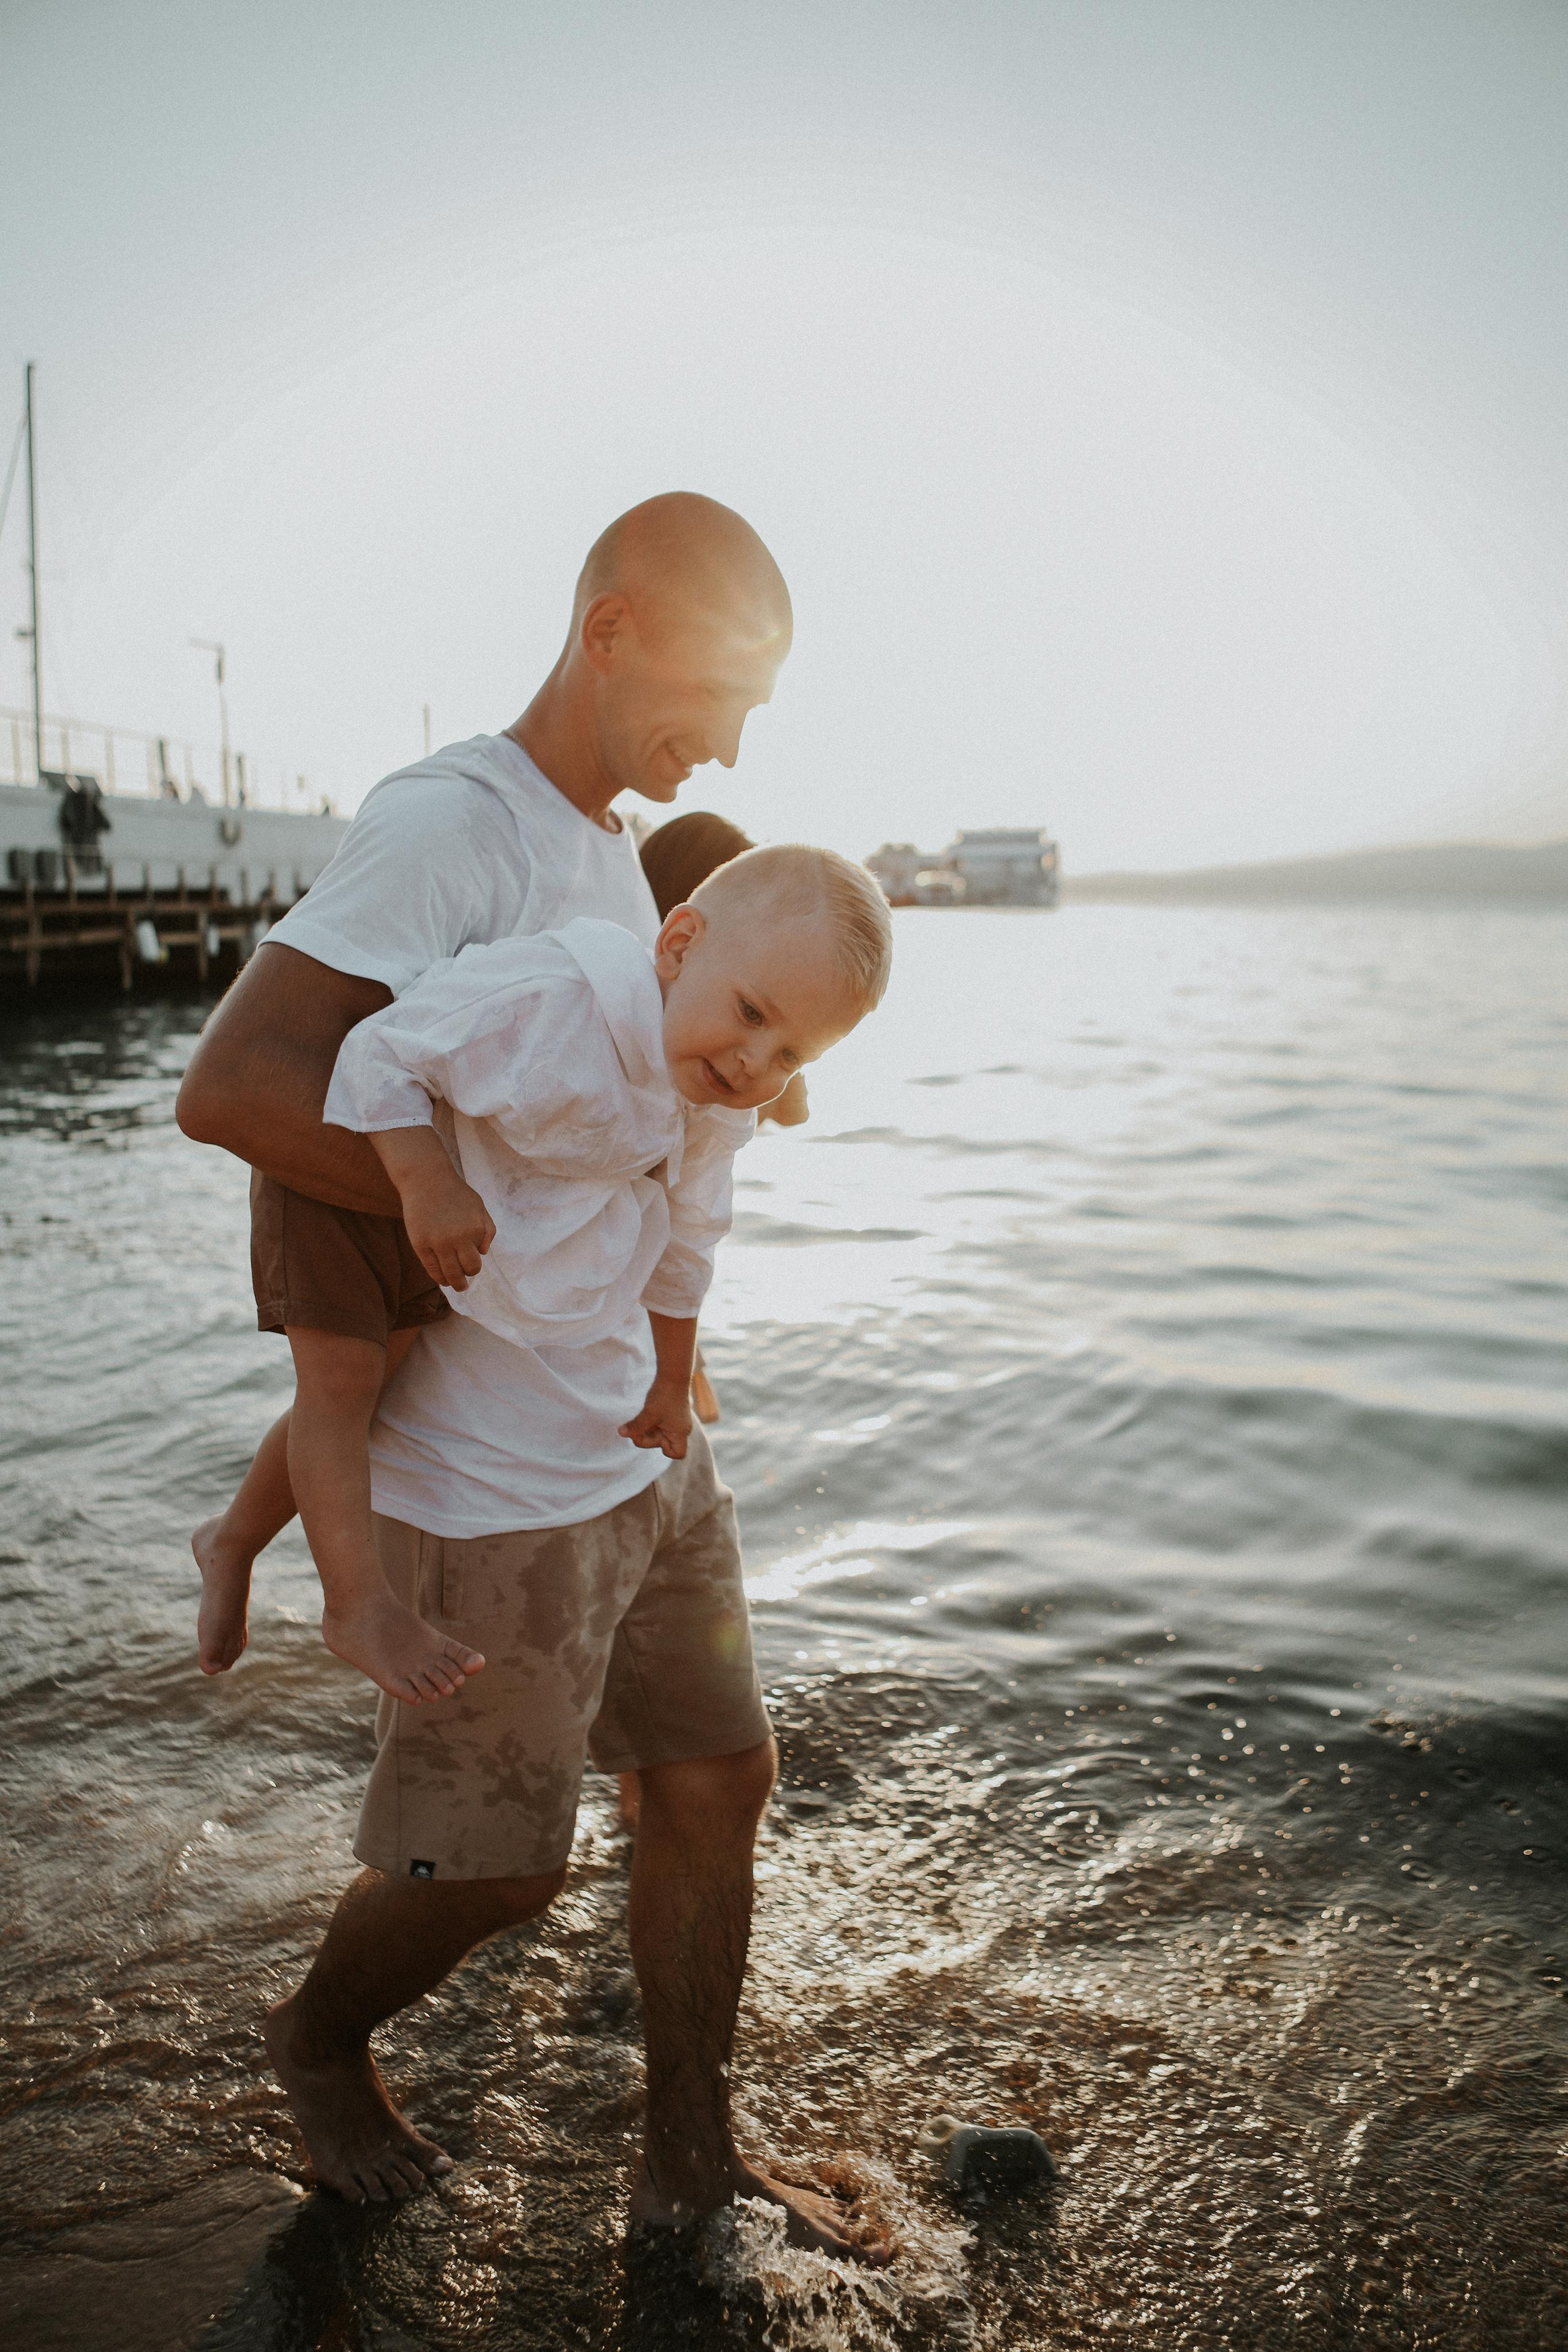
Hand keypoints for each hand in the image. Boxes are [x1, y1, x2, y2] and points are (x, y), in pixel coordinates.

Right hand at [400, 1167, 495, 1289]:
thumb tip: (484, 1253)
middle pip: (464, 1271)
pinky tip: (442, 1280)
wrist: (427, 1180)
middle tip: (464, 1283)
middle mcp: (456, 1239)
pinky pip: (430, 1268)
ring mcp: (436, 1243)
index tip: (471, 1268)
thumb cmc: (456, 1193)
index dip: (474, 1268)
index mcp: (473, 1231)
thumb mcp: (479, 1207)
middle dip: (465, 1279)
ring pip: (447, 1273)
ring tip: (455, 1285)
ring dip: (453, 1283)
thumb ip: (487, 1229)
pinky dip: (438, 1277)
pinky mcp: (420, 1244)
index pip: (476, 1262)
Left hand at [619, 1377, 692, 1458]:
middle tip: (636, 1428)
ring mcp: (676, 1422)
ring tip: (640, 1419)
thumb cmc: (664, 1395)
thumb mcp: (649, 1413)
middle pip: (663, 1444)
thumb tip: (621, 1433)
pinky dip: (651, 1423)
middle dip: (648, 1438)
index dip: (665, 1451)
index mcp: (680, 1432)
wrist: (673, 1374)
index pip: (678, 1454)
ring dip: (647, 1430)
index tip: (656, 1437)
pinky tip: (646, 1414)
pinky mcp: (672, 1414)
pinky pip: (660, 1425)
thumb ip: (636, 1426)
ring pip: (659, 1434)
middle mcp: (680, 1429)